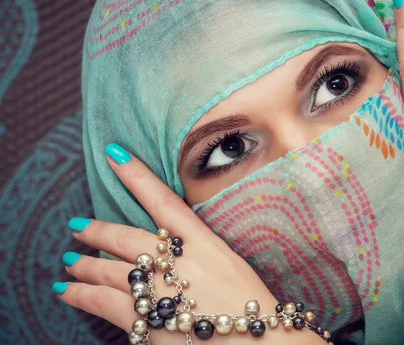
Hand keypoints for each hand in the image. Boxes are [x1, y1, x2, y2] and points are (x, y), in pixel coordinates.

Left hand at [55, 146, 323, 343]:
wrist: (259, 342)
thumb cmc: (252, 306)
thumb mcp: (232, 266)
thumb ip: (202, 253)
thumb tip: (178, 251)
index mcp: (204, 242)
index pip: (164, 200)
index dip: (137, 175)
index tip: (115, 154)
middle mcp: (179, 260)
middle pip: (127, 238)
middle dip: (98, 230)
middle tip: (77, 226)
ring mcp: (161, 289)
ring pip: (110, 269)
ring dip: (85, 265)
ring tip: (68, 261)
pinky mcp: (147, 319)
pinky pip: (103, 303)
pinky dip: (81, 296)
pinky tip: (66, 292)